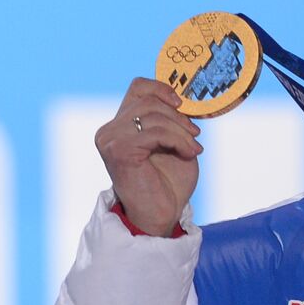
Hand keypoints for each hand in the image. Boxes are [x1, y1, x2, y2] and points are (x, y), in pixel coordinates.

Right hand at [94, 78, 202, 236]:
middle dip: (177, 116)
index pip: (137, 88)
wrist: (160, 215)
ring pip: (153, 115)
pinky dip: (178, 140)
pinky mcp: (119, 151)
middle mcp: (109, 131)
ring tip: (193, 148)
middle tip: (195, 135)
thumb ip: (169, 119)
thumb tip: (181, 97)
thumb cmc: (166, 183)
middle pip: (148, 101)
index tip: (182, 105)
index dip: (161, 89)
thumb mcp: (171, 142)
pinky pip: (156, 132)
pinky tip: (189, 154)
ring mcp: (111, 140)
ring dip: (180, 130)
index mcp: (118, 126)